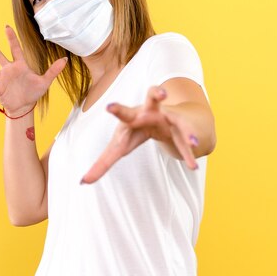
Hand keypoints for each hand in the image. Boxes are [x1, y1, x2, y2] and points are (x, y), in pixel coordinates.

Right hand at [0, 25, 66, 114]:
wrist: (24, 105)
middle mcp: (8, 69)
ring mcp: (2, 79)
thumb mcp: (44, 81)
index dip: (11, 38)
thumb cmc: (33, 91)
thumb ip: (53, 70)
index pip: (15, 48)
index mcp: (20, 65)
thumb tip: (65, 59)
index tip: (7, 27)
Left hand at [81, 86, 198, 183]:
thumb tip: (83, 182)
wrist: (168, 120)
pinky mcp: (182, 127)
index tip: (109, 106)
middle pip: (153, 98)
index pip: (124, 111)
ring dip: (186, 130)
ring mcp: (169, 117)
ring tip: (193, 142)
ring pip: (178, 119)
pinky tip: (193, 166)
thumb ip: (103, 163)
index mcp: (134, 115)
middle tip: (161, 94)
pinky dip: (189, 153)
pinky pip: (186, 140)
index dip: (117, 109)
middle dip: (156, 94)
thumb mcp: (121, 146)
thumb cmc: (138, 131)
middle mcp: (152, 111)